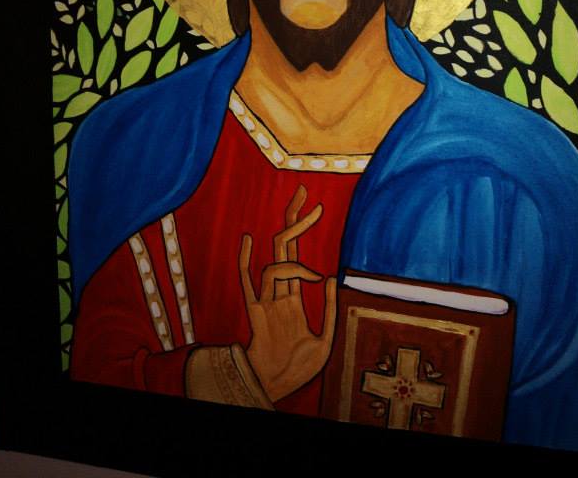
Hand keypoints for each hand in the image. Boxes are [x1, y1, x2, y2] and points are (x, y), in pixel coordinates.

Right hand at [240, 185, 336, 402]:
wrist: (276, 389)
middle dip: (294, 218)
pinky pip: (249, 283)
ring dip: (293, 254)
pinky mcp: (257, 314)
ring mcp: (266, 301)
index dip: (304, 229)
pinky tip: (248, 240)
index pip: (297, 254)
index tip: (316, 207)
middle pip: (285, 245)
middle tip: (303, 189)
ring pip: (276, 264)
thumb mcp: (325, 340)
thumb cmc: (298, 370)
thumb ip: (329, 309)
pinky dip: (246, 261)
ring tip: (310, 254)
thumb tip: (331, 276)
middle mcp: (278, 294)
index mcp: (293, 299)